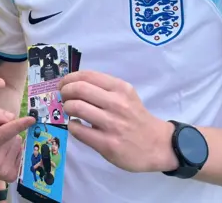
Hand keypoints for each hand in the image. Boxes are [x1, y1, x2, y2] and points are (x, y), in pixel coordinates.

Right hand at [0, 107, 35, 181]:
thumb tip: (12, 118)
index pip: (4, 133)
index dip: (18, 125)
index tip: (32, 120)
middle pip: (13, 135)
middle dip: (7, 131)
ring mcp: (4, 171)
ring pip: (18, 142)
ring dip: (10, 141)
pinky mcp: (11, 175)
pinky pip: (21, 152)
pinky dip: (14, 150)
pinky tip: (3, 154)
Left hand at [59, 71, 177, 172]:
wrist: (158, 145)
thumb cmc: (136, 117)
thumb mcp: (126, 95)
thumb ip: (104, 89)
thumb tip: (73, 84)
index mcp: (120, 88)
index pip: (87, 75)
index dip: (69, 78)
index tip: (63, 84)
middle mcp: (117, 103)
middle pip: (79, 89)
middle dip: (65, 92)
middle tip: (63, 97)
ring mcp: (112, 124)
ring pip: (77, 108)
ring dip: (67, 108)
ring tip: (69, 111)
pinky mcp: (107, 143)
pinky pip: (79, 130)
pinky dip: (72, 126)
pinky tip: (76, 126)